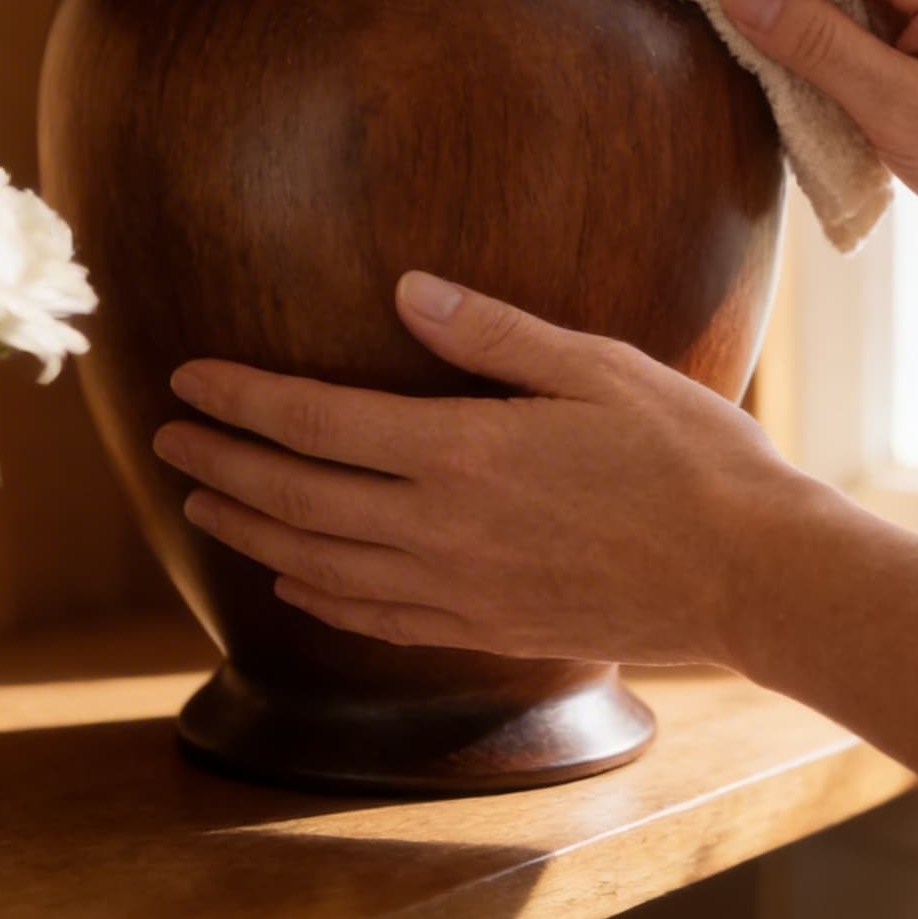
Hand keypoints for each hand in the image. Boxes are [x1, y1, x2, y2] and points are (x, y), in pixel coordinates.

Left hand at [150, 271, 824, 667]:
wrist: (751, 574)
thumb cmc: (690, 456)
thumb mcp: (598, 367)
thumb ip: (493, 333)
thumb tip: (405, 291)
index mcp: (460, 452)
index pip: (316, 423)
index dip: (242, 400)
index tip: (187, 378)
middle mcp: (440, 528)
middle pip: (297, 499)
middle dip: (222, 466)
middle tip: (166, 442)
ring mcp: (459, 588)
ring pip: (321, 566)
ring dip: (251, 534)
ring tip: (202, 507)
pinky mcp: (486, 627)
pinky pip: (376, 619)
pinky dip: (319, 600)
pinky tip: (294, 585)